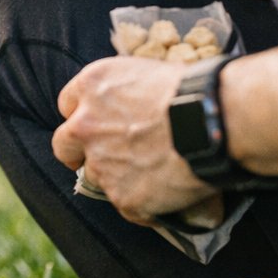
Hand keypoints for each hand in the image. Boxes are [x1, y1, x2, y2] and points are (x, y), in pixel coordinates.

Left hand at [53, 56, 214, 223]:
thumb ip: (122, 93)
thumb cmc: (191, 90)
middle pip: (64, 144)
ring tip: (149, 174)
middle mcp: (85, 126)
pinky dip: (144, 203)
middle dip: (76, 152)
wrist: (212, 122)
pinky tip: (166, 196)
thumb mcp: (145, 72)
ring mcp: (102, 165)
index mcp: (91, 87)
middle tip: (97, 157)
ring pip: (96, 176)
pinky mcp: (123, 197)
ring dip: (116, 177)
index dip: (83, 115)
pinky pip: (127, 205)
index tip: (95, 123)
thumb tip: (128, 105)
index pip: (68, 104)